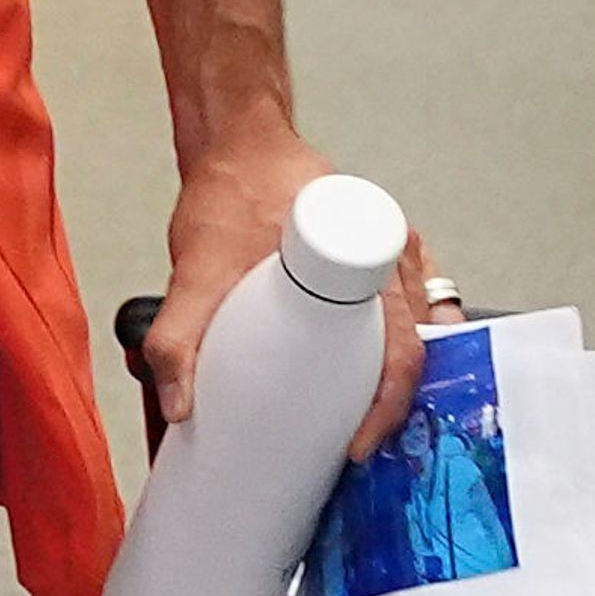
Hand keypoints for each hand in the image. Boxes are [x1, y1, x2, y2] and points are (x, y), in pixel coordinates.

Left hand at [140, 120, 428, 461]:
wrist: (238, 145)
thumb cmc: (233, 191)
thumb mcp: (197, 266)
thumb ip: (177, 336)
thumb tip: (181, 406)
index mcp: (369, 253)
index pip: (401, 344)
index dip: (389, 402)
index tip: (360, 443)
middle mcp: (394, 256)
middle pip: (417, 347)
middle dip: (395, 406)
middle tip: (356, 450)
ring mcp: (392, 259)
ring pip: (417, 335)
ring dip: (396, 384)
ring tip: (360, 429)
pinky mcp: (378, 266)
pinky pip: (403, 319)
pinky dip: (392, 357)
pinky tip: (366, 392)